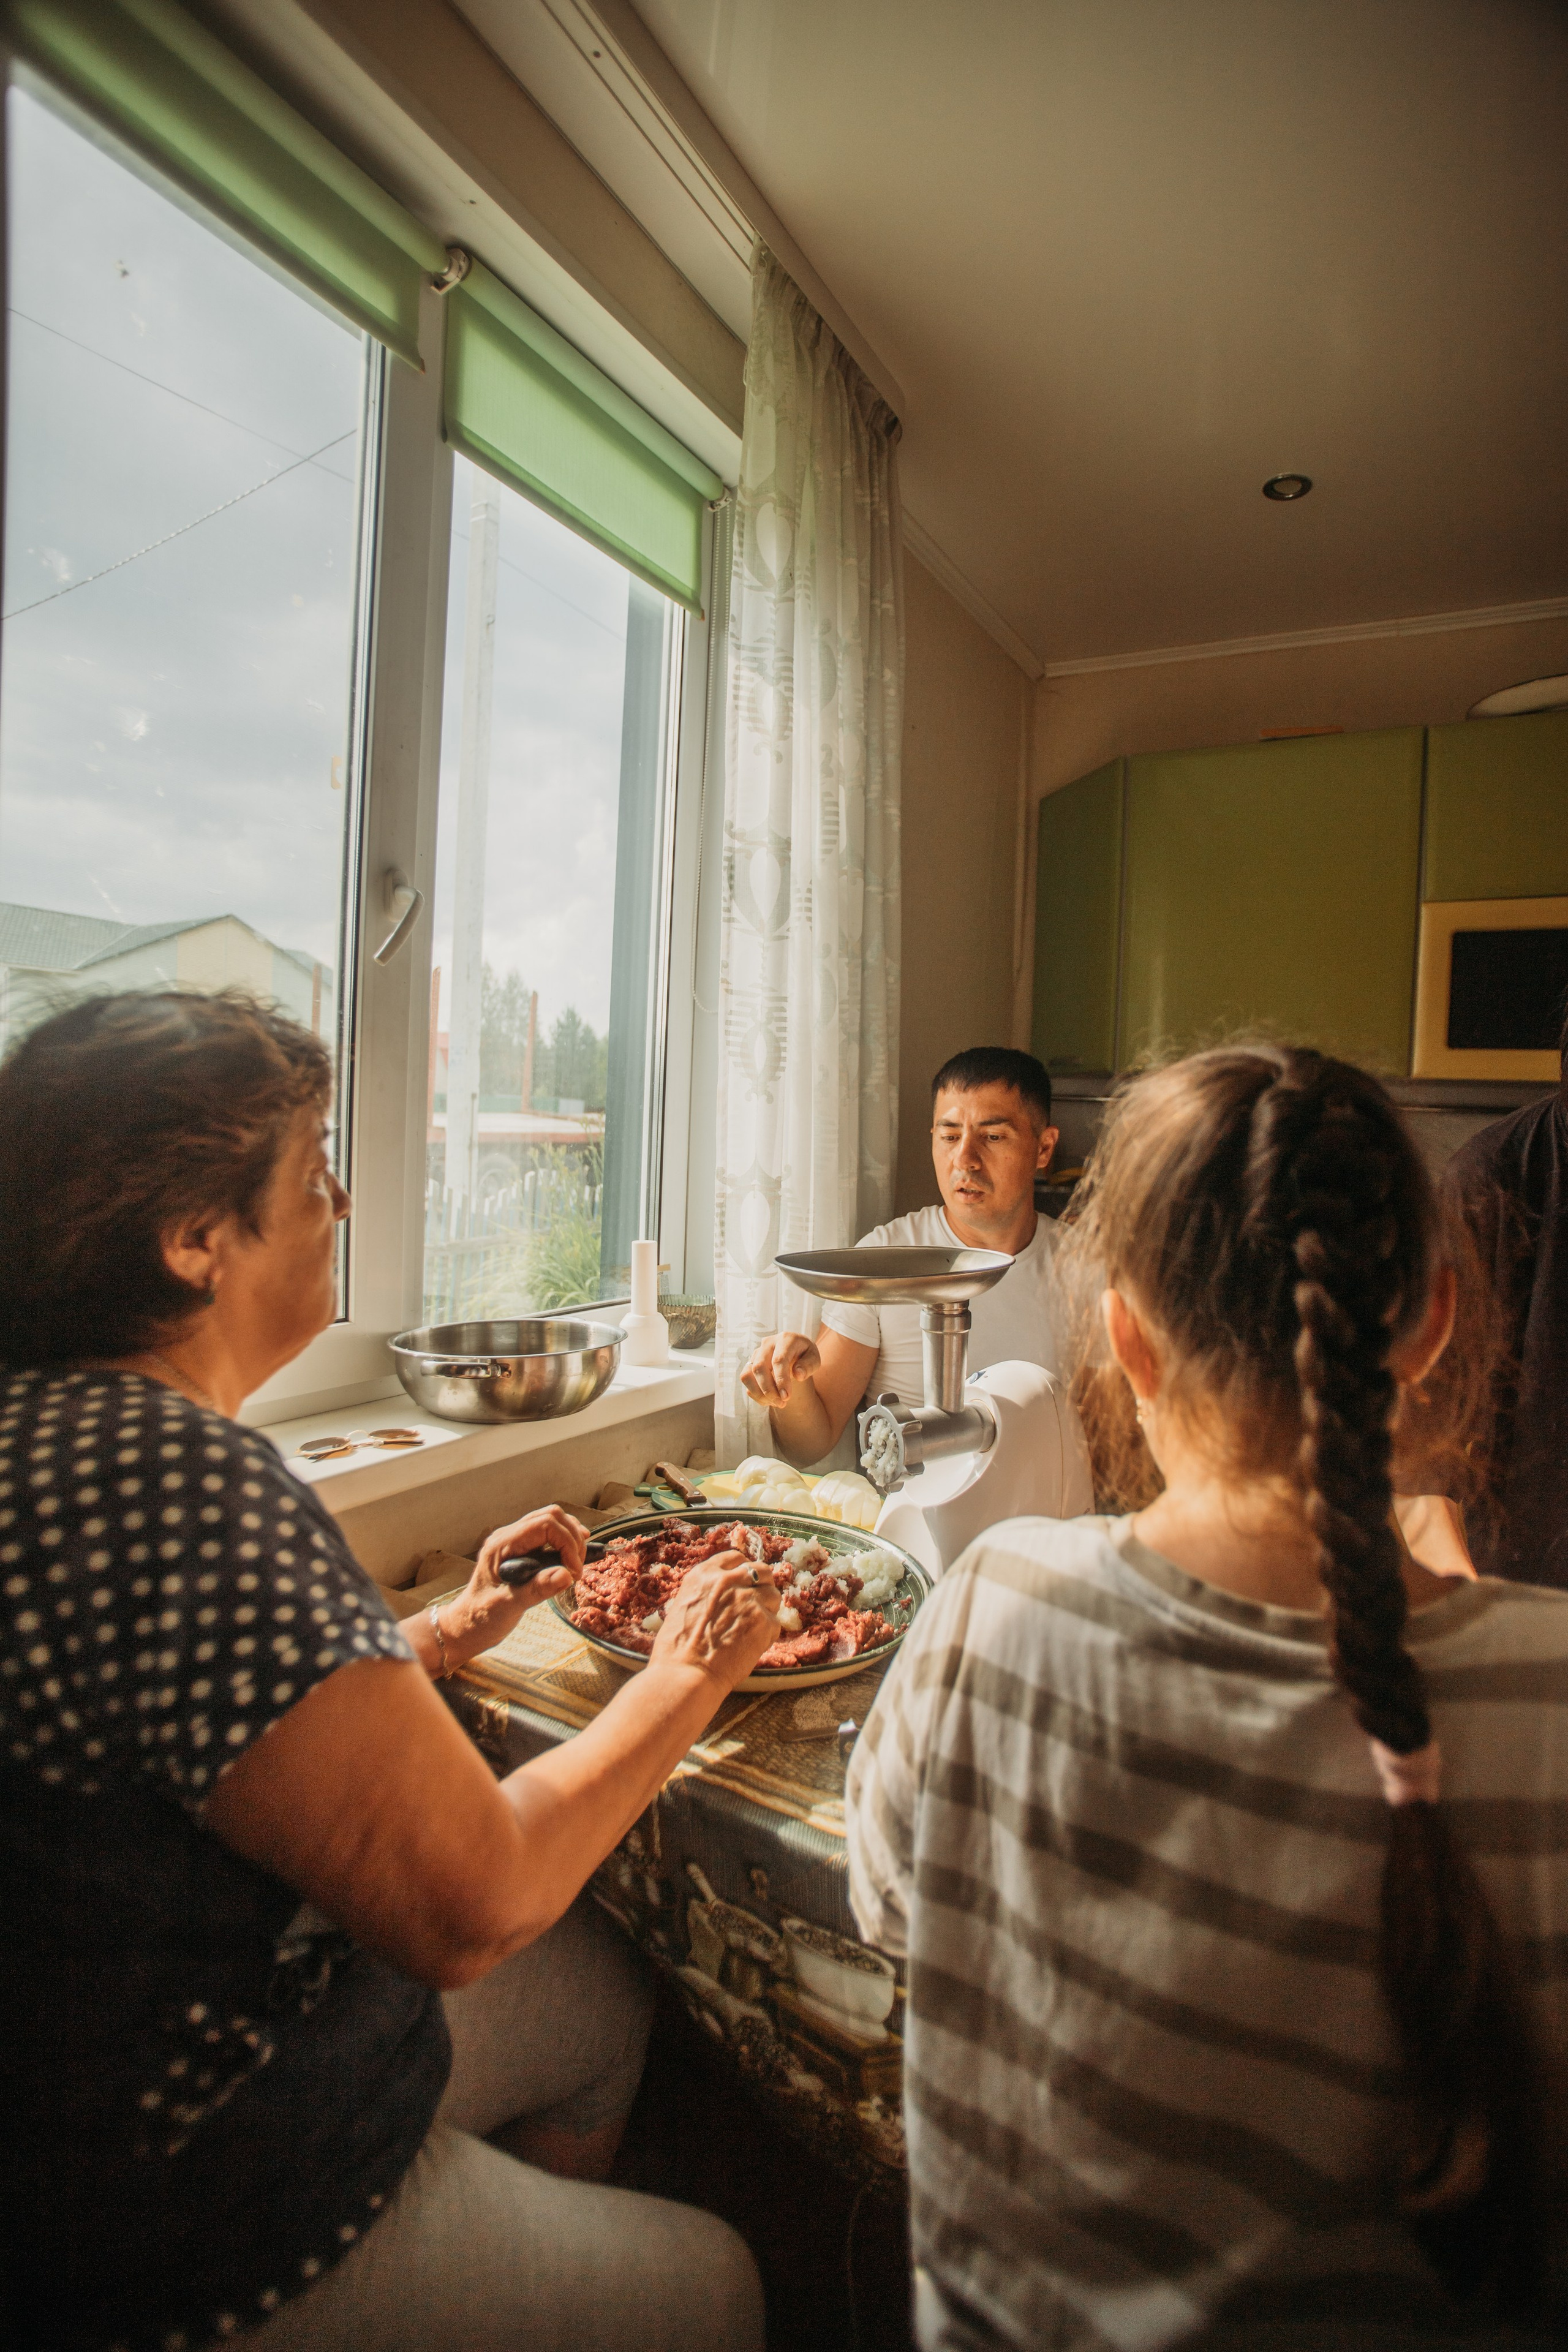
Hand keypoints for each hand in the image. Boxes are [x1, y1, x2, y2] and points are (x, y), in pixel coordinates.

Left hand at [445, 1505, 592, 1663]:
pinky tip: (573, 1558)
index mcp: (501, 1545)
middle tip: (577, 1568)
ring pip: (551, 1521)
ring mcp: (515, 1542)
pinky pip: (549, 1535)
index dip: (566, 1543)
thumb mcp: (507, 1607)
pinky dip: (565, 1542)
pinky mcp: (523, 1551)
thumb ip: (535, 1589)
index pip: (544, 1525)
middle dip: (571, 1538)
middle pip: (550, 1516)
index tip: (574, 1571)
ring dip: (570, 1537)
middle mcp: (508, 1537)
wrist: (467, 1626)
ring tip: (577, 1562)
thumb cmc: (480, 1618)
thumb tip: (566, 1574)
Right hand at [649, 1550, 780, 1694]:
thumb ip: (707, 1593)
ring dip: (767, 1610)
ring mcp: (748, 1599)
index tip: (744, 1583)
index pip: (735, 1558)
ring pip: (773, 1595)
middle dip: (761, 1585)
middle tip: (756, 1604)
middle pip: (761, 1570)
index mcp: (705, 1574)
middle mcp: (729, 1580)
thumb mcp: (684, 1605)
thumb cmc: (676, 1649)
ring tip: (753, 1629)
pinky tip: (752, 1646)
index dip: (742, 1571)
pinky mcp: (764, 1621)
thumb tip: (725, 1594)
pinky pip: (775, 1623)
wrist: (685, 1673)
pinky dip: (767, 1635)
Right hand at [741, 1331, 820, 1409]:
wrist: (795, 1350)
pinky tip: (770, 1399)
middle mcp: (767, 1344)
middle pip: (759, 1367)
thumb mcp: (814, 1358)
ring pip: (747, 1375)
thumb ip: (809, 1365)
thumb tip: (798, 1375)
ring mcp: (756, 1353)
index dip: (781, 1380)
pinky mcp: (750, 1363)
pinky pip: (747, 1381)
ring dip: (760, 1393)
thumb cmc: (805, 1355)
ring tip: (776, 1403)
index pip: (778, 1360)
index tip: (786, 1397)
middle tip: (782, 1404)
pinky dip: (756, 1394)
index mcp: (785, 1339)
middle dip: (768, 1389)